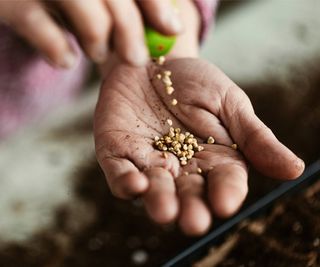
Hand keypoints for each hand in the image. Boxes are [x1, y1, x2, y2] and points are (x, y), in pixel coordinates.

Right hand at [0, 0, 180, 66]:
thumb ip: (128, 3)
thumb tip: (172, 27)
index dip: (157, 6)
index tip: (174, 31)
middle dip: (131, 31)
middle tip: (137, 60)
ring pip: (90, 15)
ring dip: (98, 41)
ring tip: (97, 54)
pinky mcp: (10, 4)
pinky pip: (43, 31)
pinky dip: (60, 53)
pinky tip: (67, 60)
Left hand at [94, 58, 303, 234]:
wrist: (154, 62)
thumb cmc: (195, 84)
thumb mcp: (229, 103)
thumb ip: (255, 137)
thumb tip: (294, 169)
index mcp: (213, 159)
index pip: (224, 182)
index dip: (226, 193)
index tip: (227, 203)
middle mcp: (181, 167)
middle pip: (187, 194)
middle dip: (190, 208)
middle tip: (194, 221)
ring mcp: (147, 161)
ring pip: (154, 189)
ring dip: (158, 201)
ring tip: (165, 211)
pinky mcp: (118, 152)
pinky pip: (120, 172)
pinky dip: (125, 182)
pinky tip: (135, 185)